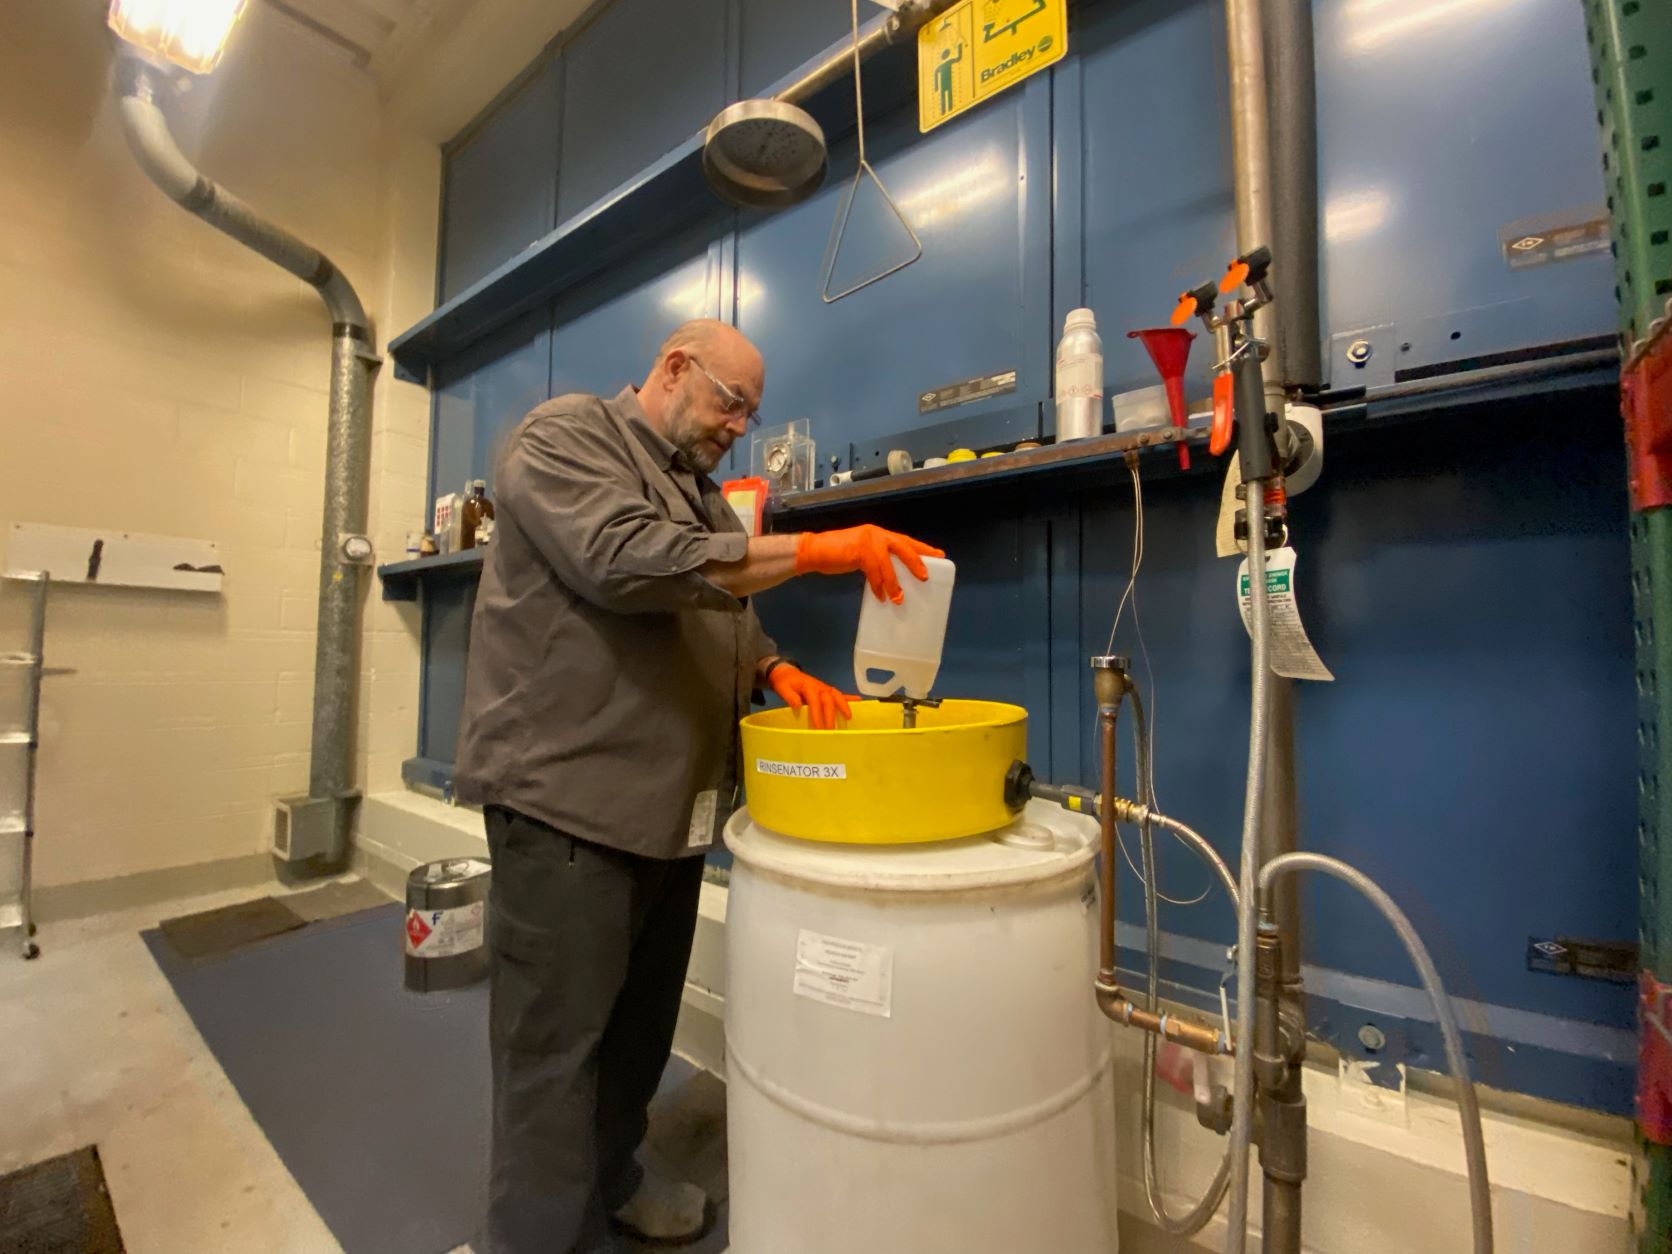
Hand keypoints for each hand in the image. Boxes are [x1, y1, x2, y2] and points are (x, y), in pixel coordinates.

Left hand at [766, 663, 854, 730]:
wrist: (787, 672)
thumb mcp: (782, 687)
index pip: (815, 701)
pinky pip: (840, 694)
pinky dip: (850, 698)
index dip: (817, 715)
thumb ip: (789, 696)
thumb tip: (797, 705)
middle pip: (829, 700)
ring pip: (837, 696)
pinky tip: (859, 702)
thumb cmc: (785, 682)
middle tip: (831, 731)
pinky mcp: (828, 690)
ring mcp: (825, 688)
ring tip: (849, 718)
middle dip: (831, 715)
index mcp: (808, 686)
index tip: (818, 728)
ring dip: (844, 706)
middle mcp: (820, 687)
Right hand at [794, 525, 944, 603]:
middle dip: (915, 562)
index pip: (905, 540)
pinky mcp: (858, 551)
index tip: (940, 556)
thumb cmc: (837, 554)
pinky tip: (881, 597)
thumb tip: (894, 577)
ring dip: (894, 582)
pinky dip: (878, 585)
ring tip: (899, 598)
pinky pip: (873, 571)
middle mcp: (876, 534)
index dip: (923, 549)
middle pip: (903, 547)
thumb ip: (877, 560)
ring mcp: (867, 540)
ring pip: (888, 563)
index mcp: (879, 533)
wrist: (813, 551)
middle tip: (925, 577)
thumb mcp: (862, 554)